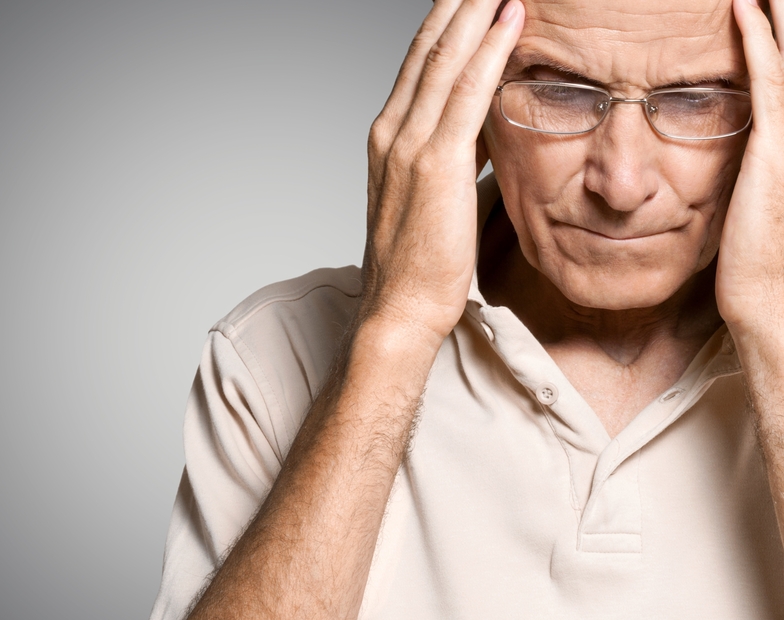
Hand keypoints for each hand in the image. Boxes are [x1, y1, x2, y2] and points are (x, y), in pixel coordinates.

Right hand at [360, 0, 523, 348]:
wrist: (398, 309)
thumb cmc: (416, 265)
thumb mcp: (428, 198)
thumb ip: (448, 157)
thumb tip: (479, 134)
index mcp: (387, 138)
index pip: (417, 61)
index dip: (446, 19)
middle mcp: (392, 132)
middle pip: (428, 46)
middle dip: (460, 1)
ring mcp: (409, 145)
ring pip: (446, 58)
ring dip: (476, 9)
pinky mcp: (436, 164)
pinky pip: (467, 92)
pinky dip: (489, 50)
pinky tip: (510, 17)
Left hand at [717, 0, 783, 340]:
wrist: (768, 295)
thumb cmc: (759, 255)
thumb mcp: (754, 193)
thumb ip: (753, 159)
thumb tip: (739, 145)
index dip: (783, 30)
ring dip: (779, 12)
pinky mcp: (776, 145)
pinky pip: (765, 79)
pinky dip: (757, 41)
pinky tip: (744, 8)